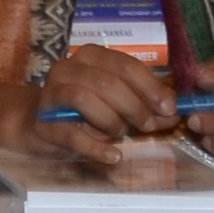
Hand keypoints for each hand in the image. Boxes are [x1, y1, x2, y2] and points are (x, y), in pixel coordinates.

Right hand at [20, 41, 181, 155]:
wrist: (39, 124)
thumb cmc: (85, 110)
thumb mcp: (117, 103)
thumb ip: (145, 106)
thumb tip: (174, 114)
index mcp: (91, 56)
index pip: (125, 65)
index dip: (151, 87)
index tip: (169, 108)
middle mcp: (68, 68)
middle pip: (106, 82)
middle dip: (134, 106)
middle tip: (149, 126)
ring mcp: (52, 93)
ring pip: (84, 99)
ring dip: (112, 120)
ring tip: (122, 134)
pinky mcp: (44, 122)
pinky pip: (72, 134)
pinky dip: (96, 147)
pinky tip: (113, 155)